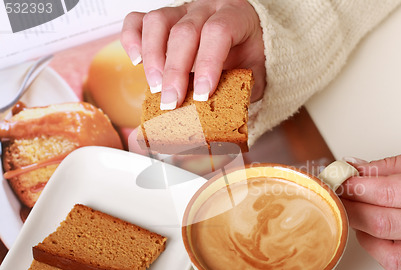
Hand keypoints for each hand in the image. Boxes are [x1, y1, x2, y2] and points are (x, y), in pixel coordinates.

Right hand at [120, 0, 265, 109]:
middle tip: (172, 102)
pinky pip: (139, 20)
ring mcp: (183, 10)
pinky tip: (137, 62)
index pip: (218, 32)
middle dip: (175, 71)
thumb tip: (223, 117)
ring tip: (155, 88)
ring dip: (153, 58)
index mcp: (236, 16)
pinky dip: (132, 39)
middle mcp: (208, 8)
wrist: (247, 38)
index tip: (202, 94)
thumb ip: (244, 88)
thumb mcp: (258, 72)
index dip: (208, 63)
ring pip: (158, 22)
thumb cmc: (251, 55)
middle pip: (185, 31)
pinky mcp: (164, 18)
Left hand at [340, 146, 400, 269]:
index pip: (385, 193)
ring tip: (359, 217)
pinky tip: (379, 237)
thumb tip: (354, 168)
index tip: (338, 182)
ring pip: (388, 254)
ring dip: (364, 235)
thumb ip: (389, 166)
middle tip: (338, 198)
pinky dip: (383, 255)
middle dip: (351, 209)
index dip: (354, 188)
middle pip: (381, 224)